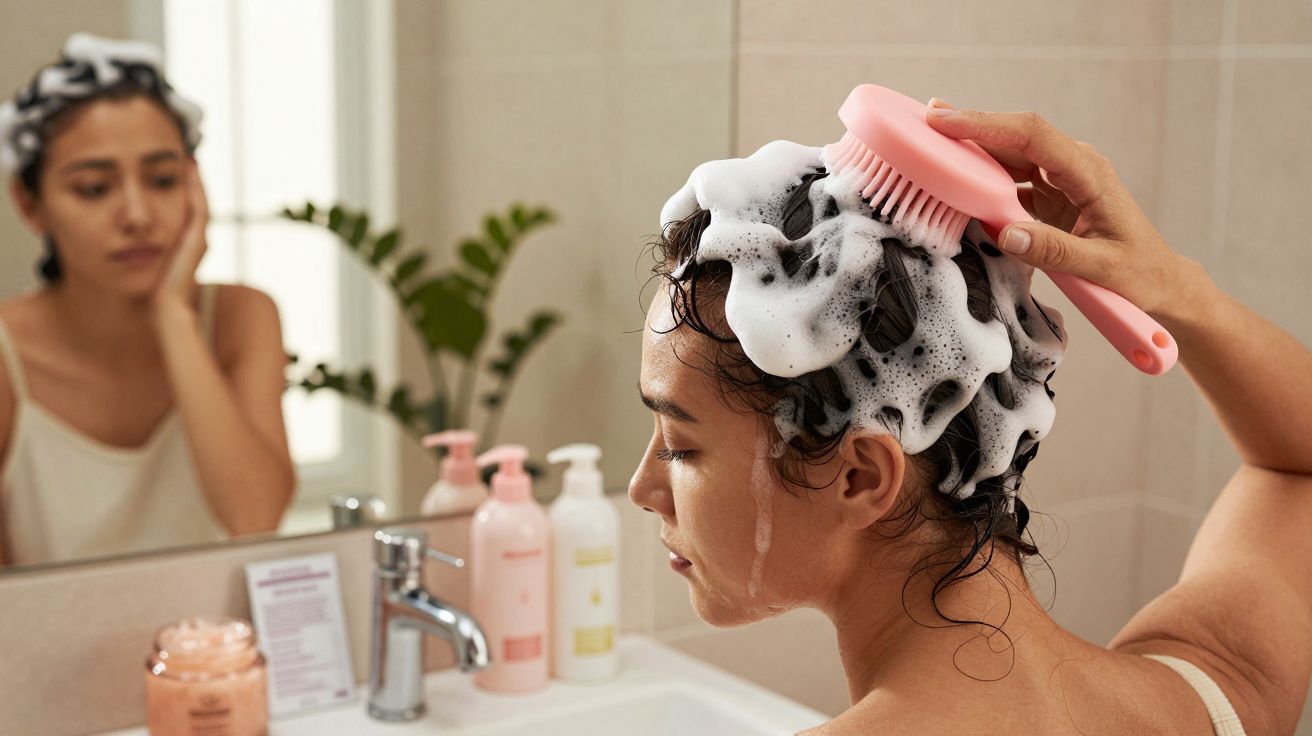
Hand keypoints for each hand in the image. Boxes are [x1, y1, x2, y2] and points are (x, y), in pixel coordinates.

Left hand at [152, 158, 208, 315]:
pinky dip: (195, 187)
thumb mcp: (147, 263)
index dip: (184, 190)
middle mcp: (197, 240)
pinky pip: (198, 206)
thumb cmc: (152, 292)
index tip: (175, 170)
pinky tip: (187, 170)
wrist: (164, 309)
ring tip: (189, 160)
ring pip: (200, 202)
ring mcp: (199, 239)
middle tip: (187, 159)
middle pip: (197, 203)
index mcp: (187, 245)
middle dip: (193, 181)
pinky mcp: (198, 239)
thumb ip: (145, 248)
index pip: (188, 211)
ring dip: (196, 180)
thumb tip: (128, 233)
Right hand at [925, 98, 1196, 318]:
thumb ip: (1055, 251)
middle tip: (927, 121)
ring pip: (1011, 153)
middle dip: (972, 126)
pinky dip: (983, 173)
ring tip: (933, 140)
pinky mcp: (1051, 194)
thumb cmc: (1139, 274)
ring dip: (974, 147)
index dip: (987, 125)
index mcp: (1089, 173)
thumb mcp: (1101, 268)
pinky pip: (1011, 176)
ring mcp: (1062, 178)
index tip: (947, 122)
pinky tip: (957, 173)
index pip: (1032, 135)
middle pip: (1016, 135)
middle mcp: (1074, 166)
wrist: (1159, 281)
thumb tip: (1007, 234)